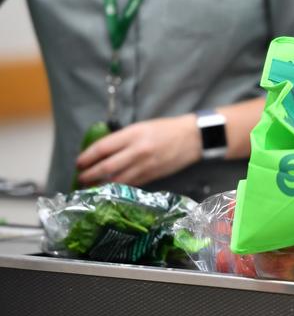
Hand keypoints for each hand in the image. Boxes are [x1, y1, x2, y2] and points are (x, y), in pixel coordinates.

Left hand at [76, 114, 200, 186]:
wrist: (192, 138)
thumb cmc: (166, 129)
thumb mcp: (142, 127)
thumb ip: (123, 138)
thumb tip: (103, 150)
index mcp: (133, 134)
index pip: (103, 147)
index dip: (87, 157)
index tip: (79, 162)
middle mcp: (137, 151)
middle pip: (107, 167)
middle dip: (90, 174)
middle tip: (81, 178)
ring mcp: (145, 165)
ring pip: (117, 179)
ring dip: (101, 184)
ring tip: (91, 187)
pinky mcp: (152, 176)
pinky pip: (131, 183)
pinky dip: (118, 187)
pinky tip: (110, 188)